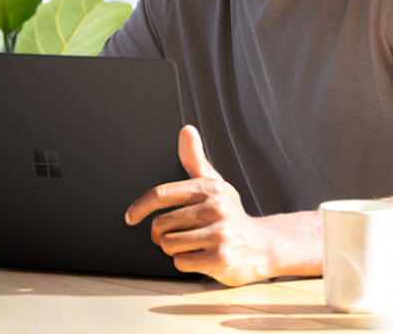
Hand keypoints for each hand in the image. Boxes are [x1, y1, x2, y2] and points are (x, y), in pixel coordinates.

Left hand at [124, 125, 275, 285]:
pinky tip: (202, 256)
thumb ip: (195, 159)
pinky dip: (186, 263)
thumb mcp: (214, 184)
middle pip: (160, 225)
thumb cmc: (230, 214)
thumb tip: (186, 129)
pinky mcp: (220, 258)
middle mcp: (215, 208)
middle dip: (162, 235)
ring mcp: (219, 234)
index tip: (130, 218)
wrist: (262, 245)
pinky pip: (181, 263)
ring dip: (174, 250)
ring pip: (168, 245)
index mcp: (208, 188)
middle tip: (177, 235)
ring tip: (193, 244)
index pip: (161, 194)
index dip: (139, 207)